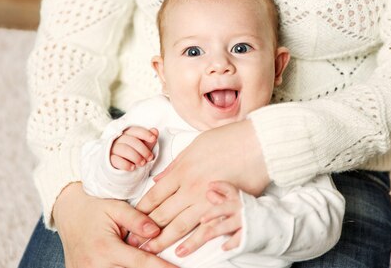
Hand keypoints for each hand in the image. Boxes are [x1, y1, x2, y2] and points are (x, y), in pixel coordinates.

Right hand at [53, 182, 176, 267]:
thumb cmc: (94, 208)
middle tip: (169, 266)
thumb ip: (137, 219)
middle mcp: (94, 266)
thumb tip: (156, 231)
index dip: (162, 267)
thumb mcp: (116, 207)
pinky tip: (129, 265)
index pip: (141, 262)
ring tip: (152, 263)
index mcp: (105, 248)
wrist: (67, 213)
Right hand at [111, 127, 158, 170]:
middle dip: (143, 149)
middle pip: (131, 141)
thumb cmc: (135, 152)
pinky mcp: (110, 159)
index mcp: (128, 134)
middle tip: (150, 158)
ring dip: (136, 157)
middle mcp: (120, 139)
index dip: (145, 134)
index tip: (154, 139)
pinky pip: (116, 160)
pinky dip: (126, 164)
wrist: (121, 164)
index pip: (136, 130)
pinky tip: (132, 168)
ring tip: (142, 163)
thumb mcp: (144, 146)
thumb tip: (155, 130)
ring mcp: (114, 149)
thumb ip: (149, 139)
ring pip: (124, 149)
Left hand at [131, 120, 268, 253]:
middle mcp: (191, 187)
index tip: (131, 221)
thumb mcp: (196, 145)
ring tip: (150, 251)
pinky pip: (206, 229)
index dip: (141, 211)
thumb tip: (159, 179)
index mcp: (183, 170)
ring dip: (163, 240)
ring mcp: (208, 199)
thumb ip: (176, 165)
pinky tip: (181, 252)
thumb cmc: (230, 139)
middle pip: (163, 213)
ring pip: (180, 225)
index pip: (155, 195)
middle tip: (132, 242)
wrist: (260, 143)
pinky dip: (192, 242)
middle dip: (145, 230)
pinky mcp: (225, 208)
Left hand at [174, 181, 242, 256]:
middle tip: (202, 219)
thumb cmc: (246, 210)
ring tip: (205, 236)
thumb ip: (221, 197)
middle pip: (224, 209)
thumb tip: (208, 192)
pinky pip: (239, 239)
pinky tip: (223, 247)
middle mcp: (240, 208)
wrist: (268, 221)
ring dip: (216, 231)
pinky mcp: (249, 233)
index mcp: (237, 198)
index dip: (220, 186)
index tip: (210, 185)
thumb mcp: (235, 202)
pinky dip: (231, 243)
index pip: (228, 189)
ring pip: (228, 225)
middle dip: (212, 213)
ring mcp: (245, 221)